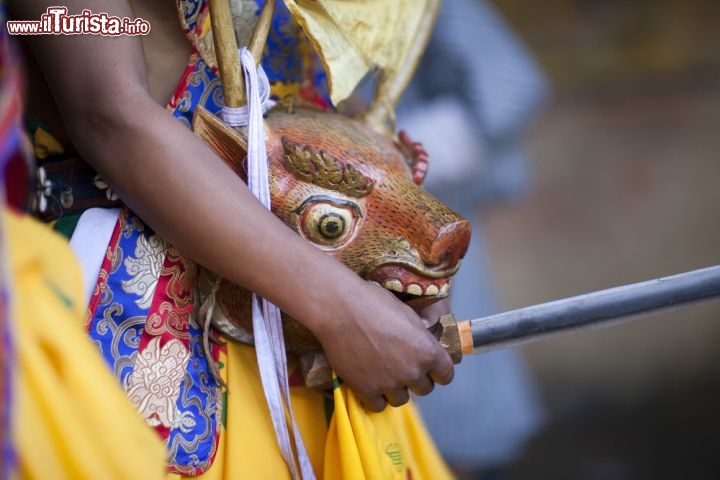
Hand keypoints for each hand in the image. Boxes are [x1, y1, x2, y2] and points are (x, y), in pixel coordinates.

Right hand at [311, 279, 453, 411]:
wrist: (339, 308)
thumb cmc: (373, 303)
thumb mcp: (407, 315)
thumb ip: (419, 338)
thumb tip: (421, 346)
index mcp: (428, 351)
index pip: (445, 375)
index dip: (437, 371)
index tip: (430, 369)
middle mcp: (412, 371)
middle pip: (424, 389)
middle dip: (415, 379)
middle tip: (400, 366)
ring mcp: (389, 383)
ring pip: (401, 399)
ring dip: (394, 389)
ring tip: (382, 373)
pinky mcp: (366, 390)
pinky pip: (378, 405)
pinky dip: (374, 396)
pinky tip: (368, 382)